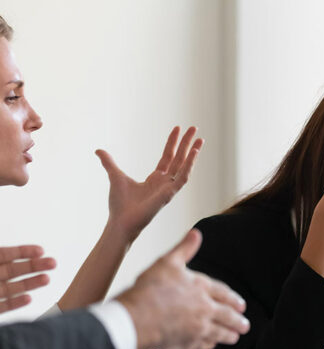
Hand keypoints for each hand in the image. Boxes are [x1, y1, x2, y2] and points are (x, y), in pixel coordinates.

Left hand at [0, 245, 54, 312]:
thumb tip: (1, 251)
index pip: (4, 255)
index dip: (22, 252)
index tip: (40, 251)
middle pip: (12, 270)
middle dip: (34, 266)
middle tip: (52, 263)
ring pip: (11, 288)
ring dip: (30, 283)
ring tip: (46, 279)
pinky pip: (3, 306)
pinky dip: (16, 303)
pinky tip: (28, 299)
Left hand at [98, 126, 203, 241]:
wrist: (120, 221)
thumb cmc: (119, 204)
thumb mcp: (115, 176)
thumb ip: (109, 162)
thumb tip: (98, 150)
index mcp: (155, 179)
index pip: (168, 156)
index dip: (172, 142)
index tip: (177, 128)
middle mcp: (165, 182)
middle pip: (179, 158)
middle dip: (186, 143)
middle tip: (194, 128)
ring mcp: (169, 188)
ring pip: (184, 165)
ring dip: (192, 151)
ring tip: (200, 138)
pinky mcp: (170, 194)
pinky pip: (183, 177)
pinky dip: (189, 165)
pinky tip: (193, 152)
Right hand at [116, 230, 249, 348]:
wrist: (137, 318)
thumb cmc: (150, 288)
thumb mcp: (167, 262)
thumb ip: (184, 249)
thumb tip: (196, 233)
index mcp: (201, 287)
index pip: (223, 293)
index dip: (233, 299)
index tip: (242, 305)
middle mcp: (204, 308)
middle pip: (227, 315)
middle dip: (238, 320)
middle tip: (245, 325)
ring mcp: (198, 327)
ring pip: (219, 332)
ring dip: (229, 334)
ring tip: (235, 337)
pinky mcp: (188, 342)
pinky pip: (204, 344)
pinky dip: (210, 345)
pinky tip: (212, 345)